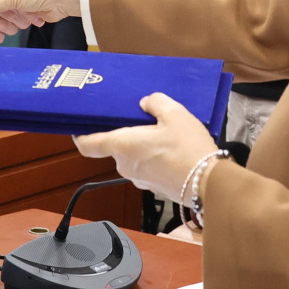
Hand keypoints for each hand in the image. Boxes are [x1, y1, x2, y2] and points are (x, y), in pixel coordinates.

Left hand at [76, 93, 218, 202]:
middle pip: (115, 146)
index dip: (81, 135)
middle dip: (126, 133)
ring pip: (132, 156)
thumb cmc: (188, 150)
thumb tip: (146, 102)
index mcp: (122, 145)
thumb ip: (155, 102)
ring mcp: (139, 179)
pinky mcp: (153, 187)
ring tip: (164, 132)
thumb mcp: (174, 113)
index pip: (88, 145)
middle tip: (142, 119)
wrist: (209, 183)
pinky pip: (146, 167)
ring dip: (142, 145)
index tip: (80, 127)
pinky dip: (153, 157)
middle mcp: (125, 165)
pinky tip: (172, 148)